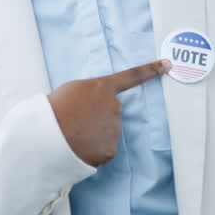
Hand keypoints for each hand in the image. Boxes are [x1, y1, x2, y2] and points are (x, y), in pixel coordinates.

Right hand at [48, 59, 170, 166]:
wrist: (47, 136)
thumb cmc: (53, 109)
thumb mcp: (71, 90)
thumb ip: (90, 94)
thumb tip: (94, 106)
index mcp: (103, 88)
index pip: (131, 76)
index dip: (150, 70)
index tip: (167, 64)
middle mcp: (114, 107)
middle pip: (111, 112)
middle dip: (98, 118)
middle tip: (76, 121)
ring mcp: (114, 129)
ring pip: (107, 132)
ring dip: (94, 135)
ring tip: (74, 135)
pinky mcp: (110, 150)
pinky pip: (104, 150)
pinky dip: (93, 151)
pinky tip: (79, 147)